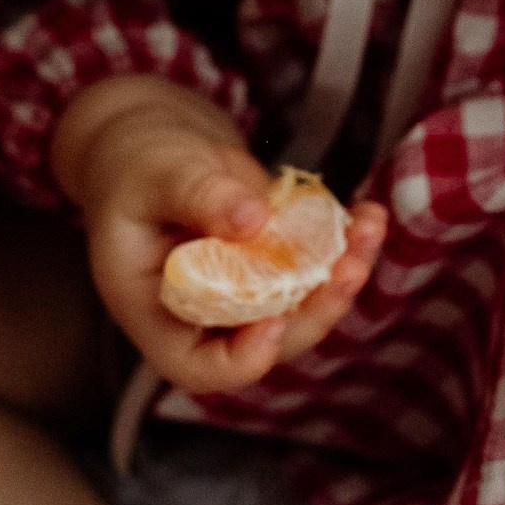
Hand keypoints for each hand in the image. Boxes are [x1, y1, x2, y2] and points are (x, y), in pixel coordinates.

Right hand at [53, 78, 385, 394]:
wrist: (149, 139)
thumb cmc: (134, 161)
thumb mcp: (155, 173)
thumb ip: (198, 196)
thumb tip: (254, 220)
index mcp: (154, 311)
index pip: (196, 366)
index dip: (240, 360)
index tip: (274, 321)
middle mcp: (203, 313)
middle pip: (262, 340)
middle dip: (313, 312)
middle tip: (348, 272)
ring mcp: (243, 289)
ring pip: (298, 305)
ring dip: (340, 276)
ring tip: (370, 231)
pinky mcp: (272, 260)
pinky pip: (312, 266)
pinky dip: (343, 243)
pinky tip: (368, 213)